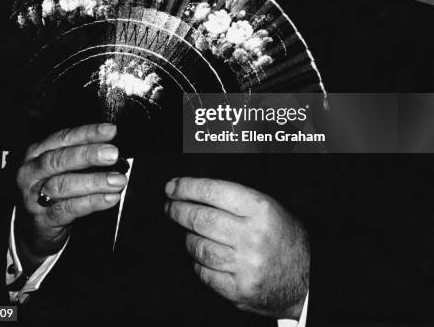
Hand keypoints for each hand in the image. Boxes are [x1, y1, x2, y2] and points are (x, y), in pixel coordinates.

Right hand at [15, 123, 126, 269]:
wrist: (35, 226)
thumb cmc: (54, 188)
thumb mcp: (61, 167)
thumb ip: (82, 155)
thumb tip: (112, 147)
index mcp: (37, 152)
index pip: (63, 138)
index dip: (88, 133)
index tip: (110, 130)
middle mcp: (32, 172)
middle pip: (59, 160)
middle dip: (88, 155)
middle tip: (112, 154)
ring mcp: (34, 197)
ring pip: (64, 185)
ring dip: (95, 181)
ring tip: (117, 180)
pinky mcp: (43, 219)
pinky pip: (69, 209)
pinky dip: (92, 202)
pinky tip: (109, 198)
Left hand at [165, 177, 308, 318]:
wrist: (308, 279)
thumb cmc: (285, 238)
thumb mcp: (269, 208)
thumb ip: (235, 199)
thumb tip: (195, 192)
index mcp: (261, 209)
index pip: (213, 191)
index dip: (187, 187)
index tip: (172, 187)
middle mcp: (252, 236)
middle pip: (201, 219)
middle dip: (178, 211)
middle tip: (170, 207)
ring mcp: (245, 265)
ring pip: (199, 247)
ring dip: (188, 238)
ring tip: (188, 233)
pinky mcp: (239, 290)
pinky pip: (204, 274)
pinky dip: (198, 263)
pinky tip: (201, 256)